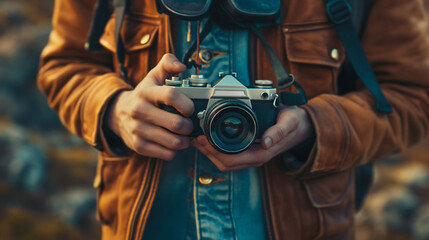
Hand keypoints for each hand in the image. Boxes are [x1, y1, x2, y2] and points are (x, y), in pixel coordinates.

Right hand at [106, 54, 193, 159]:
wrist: (118, 113)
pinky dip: (175, 150)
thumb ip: (168, 63)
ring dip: (185, 141)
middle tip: (191, 125)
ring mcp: (138, 130)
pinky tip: (174, 142)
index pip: (171, 96)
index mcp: (146, 91)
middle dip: (189, 126)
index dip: (187, 104)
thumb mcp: (154, 76)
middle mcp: (140, 110)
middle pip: (176, 124)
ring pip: (173, 142)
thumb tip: (182, 66)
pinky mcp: (139, 146)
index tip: (191, 109)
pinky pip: (166, 153)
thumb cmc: (144, 95)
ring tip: (186, 135)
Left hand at [191, 106, 313, 171]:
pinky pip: (229, 157)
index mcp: (262, 154)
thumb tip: (267, 142)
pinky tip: (208, 140)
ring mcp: (251, 157)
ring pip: (225, 162)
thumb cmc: (294, 122)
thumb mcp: (289, 122)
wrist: (301, 127)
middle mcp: (255, 158)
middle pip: (225, 163)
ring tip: (197, 139)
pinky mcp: (248, 152)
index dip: (214, 152)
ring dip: (209, 152)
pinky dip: (215, 150)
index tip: (202, 139)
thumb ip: (280, 131)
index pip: (232, 159)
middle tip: (194, 138)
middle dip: (207, 152)